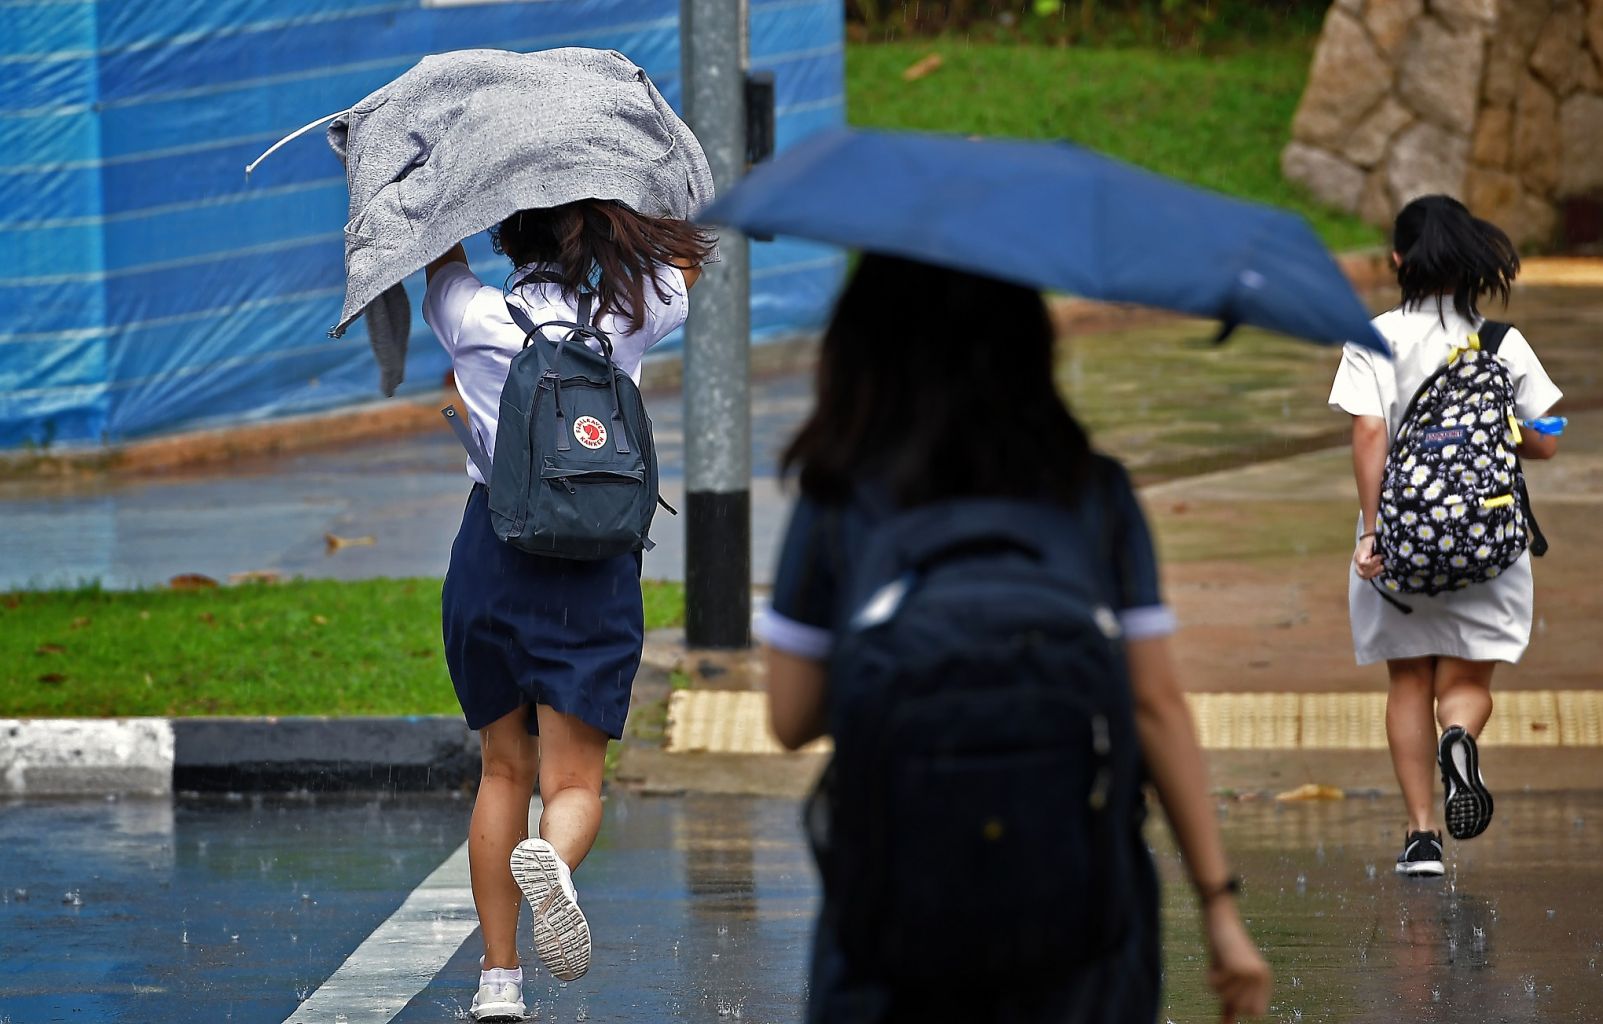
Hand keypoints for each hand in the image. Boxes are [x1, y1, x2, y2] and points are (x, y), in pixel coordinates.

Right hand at [1205, 900, 1270, 1022]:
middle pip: (1240, 1007)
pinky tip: (1215, 962)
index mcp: (1265, 979)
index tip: (1231, 989)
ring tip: (1219, 966)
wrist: (1221, 919)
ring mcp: (1249, 972)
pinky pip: (1216, 986)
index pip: (1255, 1012)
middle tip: (1224, 974)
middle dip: (1225, 994)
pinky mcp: (1236, 967)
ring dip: (1216, 984)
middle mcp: (1261, 977)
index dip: (1238, 1004)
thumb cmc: (1223, 948)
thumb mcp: (1230, 976)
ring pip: (1226, 997)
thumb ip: (1231, 1001)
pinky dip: (1210, 976)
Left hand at [1353, 533, 1382, 579]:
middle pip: (1362, 575)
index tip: (1381, 572)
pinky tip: (1378, 556)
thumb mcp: (1374, 556)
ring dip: (1374, 567)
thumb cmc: (1374, 545)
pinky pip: (1364, 563)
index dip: (1372, 575)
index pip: (1363, 576)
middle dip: (1373, 573)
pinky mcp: (1359, 554)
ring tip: (1380, 560)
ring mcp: (1357, 558)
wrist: (1371, 534)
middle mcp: (1356, 562)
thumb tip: (1383, 570)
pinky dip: (1373, 561)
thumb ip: (1375, 564)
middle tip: (1381, 567)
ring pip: (1363, 570)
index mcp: (1359, 564)